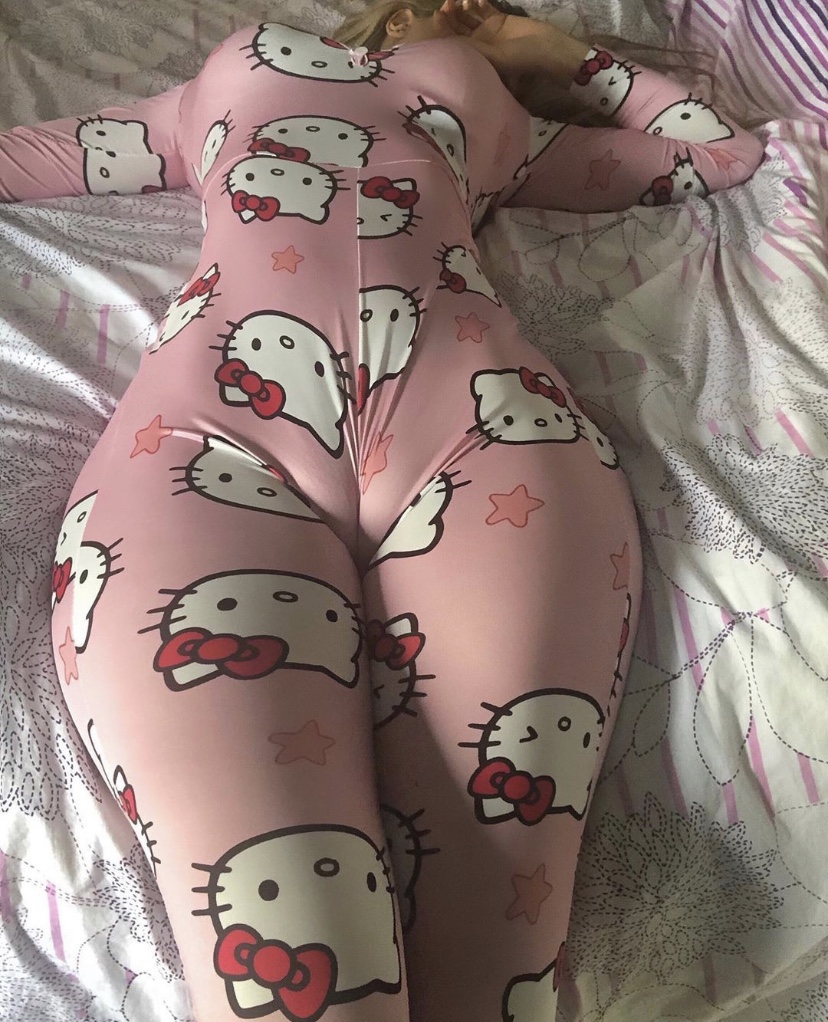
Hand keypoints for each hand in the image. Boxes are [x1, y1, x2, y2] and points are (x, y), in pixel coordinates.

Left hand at [440, 0, 589, 82]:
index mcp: (474, 56)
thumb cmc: (518, 59)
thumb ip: (472, 49)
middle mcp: (478, 43)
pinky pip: (484, 8)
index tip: (438, 14)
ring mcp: (487, 30)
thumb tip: (449, 42)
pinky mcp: (498, 18)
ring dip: (462, 6)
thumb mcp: (493, 58)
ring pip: (468, 15)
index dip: (443, 29)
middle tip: (449, 3)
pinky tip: (477, 0)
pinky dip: (478, 2)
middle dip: (451, 14)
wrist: (543, 47)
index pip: (453, 41)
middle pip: (458, 27)